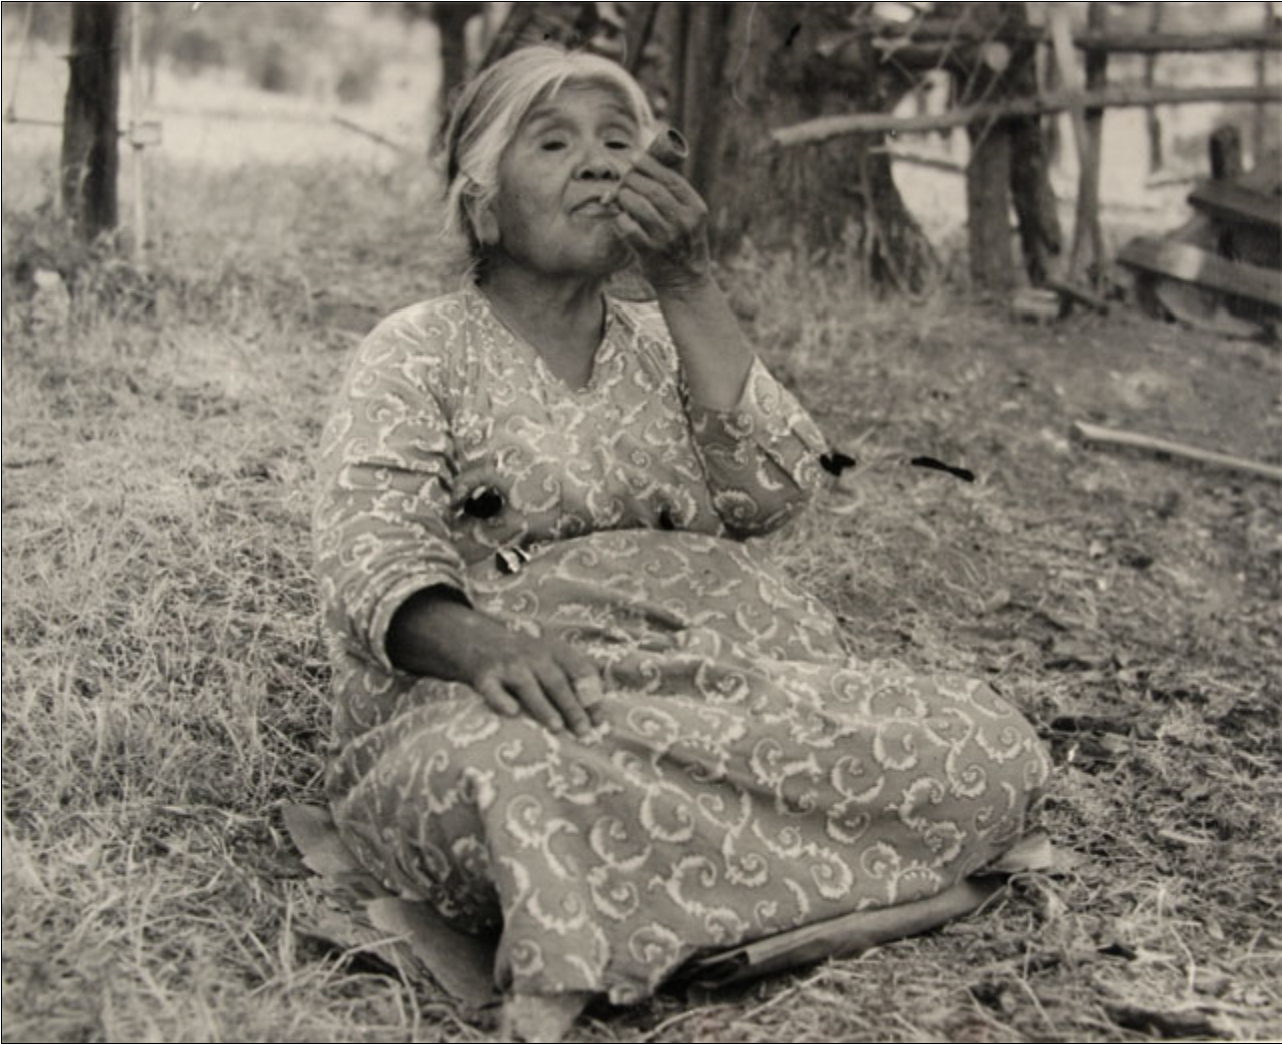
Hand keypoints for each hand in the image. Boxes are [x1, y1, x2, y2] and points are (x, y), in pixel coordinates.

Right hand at [387, 588, 604, 736]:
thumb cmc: (524, 657)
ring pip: (528, 686)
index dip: (592, 693)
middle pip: (557, 681)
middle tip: (584, 731)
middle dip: (572, 706)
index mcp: (555, 651)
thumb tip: (603, 708)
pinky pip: (493, 689)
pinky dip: (501, 700)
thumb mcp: (551, 656)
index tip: (601, 718)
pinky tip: (511, 712)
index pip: (579, 669)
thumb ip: (575, 676)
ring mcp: (508, 665)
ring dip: (543, 706)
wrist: (477, 639)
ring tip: (557, 727)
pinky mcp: (484, 675)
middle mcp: (533, 655)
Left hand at [612, 153, 711, 295]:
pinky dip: (619, 218)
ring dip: (624, 197)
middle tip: (625, 180)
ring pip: (637, 204)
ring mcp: (666, 237)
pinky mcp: (649, 252)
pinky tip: (621, 218)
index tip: (634, 157)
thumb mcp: (689, 216)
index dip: (648, 164)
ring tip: (622, 198)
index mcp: (696, 208)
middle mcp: (683, 222)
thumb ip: (673, 193)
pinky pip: (626, 226)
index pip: (669, 178)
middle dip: (632, 179)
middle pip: (650, 189)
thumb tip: (644, 163)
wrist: (685, 280)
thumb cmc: (682, 242)